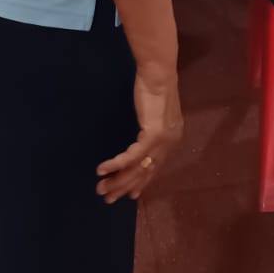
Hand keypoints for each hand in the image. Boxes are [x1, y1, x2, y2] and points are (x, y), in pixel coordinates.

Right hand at [96, 64, 182, 203]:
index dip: (141, 182)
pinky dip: (115, 164)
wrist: (158, 74)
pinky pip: (131, 156)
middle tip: (108, 198)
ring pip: (137, 169)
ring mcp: (162, 142)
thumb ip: (151, 130)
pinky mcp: (152, 135)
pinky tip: (102, 170)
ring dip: (117, 180)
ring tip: (101, 189)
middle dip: (124, 187)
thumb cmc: (154, 88)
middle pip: (145, 173)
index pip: (155, 168)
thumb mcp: (154, 115)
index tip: (129, 195)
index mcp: (172, 140)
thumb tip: (142, 140)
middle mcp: (170, 145)